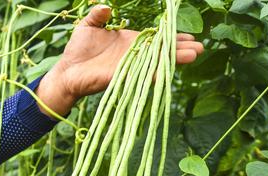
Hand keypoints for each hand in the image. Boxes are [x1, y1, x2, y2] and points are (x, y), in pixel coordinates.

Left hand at [36, 5, 204, 115]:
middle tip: (200, 47)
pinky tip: (167, 71)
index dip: (172, 37)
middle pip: (161, 51)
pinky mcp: (122, 77)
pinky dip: (154, 73)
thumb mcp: (88, 26)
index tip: (191, 36)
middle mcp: (134, 55)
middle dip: (180, 49)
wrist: (66, 71)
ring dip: (174, 59)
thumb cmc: (77, 49)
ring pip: (156, 62)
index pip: (156, 39)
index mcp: (130, 42)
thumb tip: (106, 6)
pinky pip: (141, 75)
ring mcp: (129, 67)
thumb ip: (98, 15)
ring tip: (194, 55)